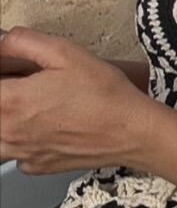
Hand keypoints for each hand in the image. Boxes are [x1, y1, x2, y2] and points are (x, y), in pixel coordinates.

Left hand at [0, 28, 154, 172]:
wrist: (132, 132)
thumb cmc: (104, 94)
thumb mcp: (65, 51)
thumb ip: (22, 41)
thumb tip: (3, 43)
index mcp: (10, 100)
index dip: (2, 73)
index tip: (13, 73)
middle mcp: (8, 131)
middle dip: (7, 94)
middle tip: (28, 86)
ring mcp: (21, 153)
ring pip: (0, 135)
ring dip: (9, 119)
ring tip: (35, 107)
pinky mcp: (36, 166)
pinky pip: (15, 153)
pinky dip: (22, 140)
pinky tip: (46, 127)